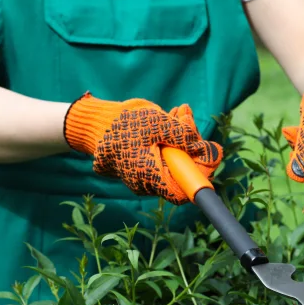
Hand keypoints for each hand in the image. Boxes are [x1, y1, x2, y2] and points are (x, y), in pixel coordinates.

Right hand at [63, 92, 221, 203]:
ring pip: (175, 164)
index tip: (208, 151)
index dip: (200, 175)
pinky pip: (165, 160)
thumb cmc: (123, 123)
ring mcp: (144, 177)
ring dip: (183, 139)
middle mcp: (147, 183)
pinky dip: (172, 141)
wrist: (95, 123)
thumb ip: (182, 134)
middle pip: (182, 174)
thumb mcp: (156, 122)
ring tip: (178, 113)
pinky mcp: (144, 168)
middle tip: (187, 118)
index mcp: (149, 176)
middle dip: (191, 146)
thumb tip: (205, 149)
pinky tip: (170, 119)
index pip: (183, 191)